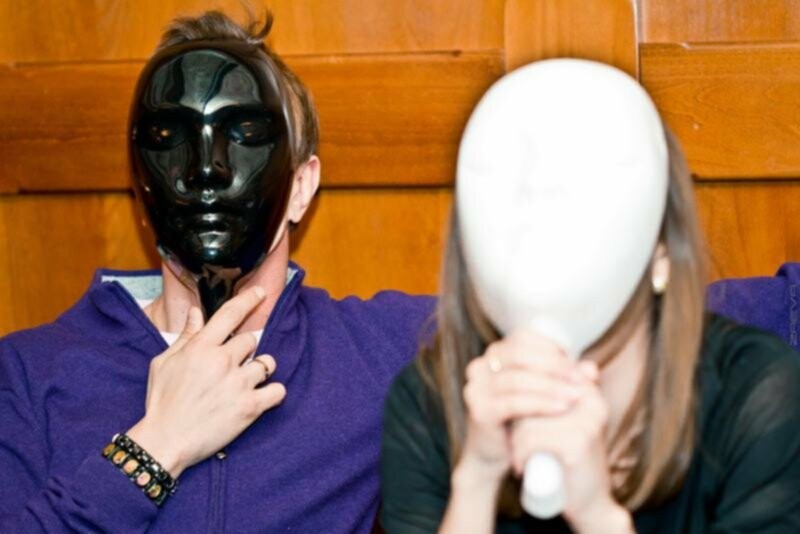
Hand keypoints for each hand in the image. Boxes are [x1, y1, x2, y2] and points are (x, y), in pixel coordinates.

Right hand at [127, 287, 286, 477]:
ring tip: (246, 382)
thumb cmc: (163, 401)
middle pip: (251, 340)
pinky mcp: (250, 407)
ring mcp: (238, 384)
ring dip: (260, 370)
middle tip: (232, 367)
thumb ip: (186, 336)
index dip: (248, 299)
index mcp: (201, 347)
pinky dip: (274, 393)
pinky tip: (262, 397)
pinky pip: (278, 390)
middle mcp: (222, 361)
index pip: (231, 314)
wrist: (165, 441)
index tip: (260, 292)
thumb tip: (197, 312)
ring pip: (267, 363)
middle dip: (244, 351)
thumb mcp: (164, 363)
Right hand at [455, 331, 584, 488]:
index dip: (550, 347)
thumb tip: (591, 369)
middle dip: (554, 365)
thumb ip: (565, 379)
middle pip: (519, 355)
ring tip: (576, 394)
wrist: (497, 454)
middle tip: (580, 378)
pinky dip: (540, 403)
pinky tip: (561, 407)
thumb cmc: (521, 418)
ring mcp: (477, 388)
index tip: (574, 362)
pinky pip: (513, 402)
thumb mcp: (543, 393)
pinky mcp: (480, 411)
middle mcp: (480, 367)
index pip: (522, 338)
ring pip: (517, 379)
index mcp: (494, 355)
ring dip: (551, 386)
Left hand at [510, 360, 631, 532]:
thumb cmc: (568, 458)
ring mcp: (586, 420)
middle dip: (518, 417)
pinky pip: (532, 438)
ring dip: (517, 440)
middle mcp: (590, 400)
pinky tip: (522, 467)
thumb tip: (535, 372)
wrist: (590, 501)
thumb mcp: (558, 423)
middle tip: (513, 435)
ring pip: (528, 418)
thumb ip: (551, 395)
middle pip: (532, 393)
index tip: (514, 414)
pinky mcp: (578, 442)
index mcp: (587, 389)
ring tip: (519, 453)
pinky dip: (520, 454)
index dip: (522, 393)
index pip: (542, 373)